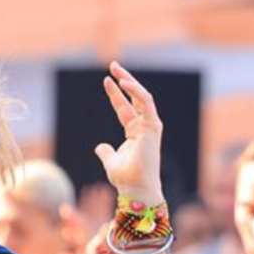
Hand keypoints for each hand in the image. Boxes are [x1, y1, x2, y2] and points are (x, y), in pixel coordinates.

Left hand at [97, 63, 163, 203]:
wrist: (135, 188)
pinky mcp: (153, 126)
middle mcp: (144, 127)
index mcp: (135, 133)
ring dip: (129, 81)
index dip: (115, 94)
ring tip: (116, 68)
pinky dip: (136, 91)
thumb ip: (106, 152)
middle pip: (135, 97)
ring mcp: (150, 126)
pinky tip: (123, 82)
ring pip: (142, 96)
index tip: (105, 81)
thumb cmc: (126, 178)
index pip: (125, 108)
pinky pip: (146, 102)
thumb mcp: (111, 161)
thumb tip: (100, 146)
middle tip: (113, 65)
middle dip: (125, 80)